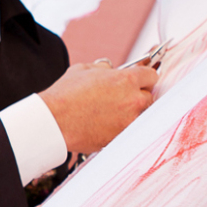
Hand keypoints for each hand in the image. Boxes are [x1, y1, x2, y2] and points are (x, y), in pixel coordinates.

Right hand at [39, 61, 157, 154]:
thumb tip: (109, 69)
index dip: (144, 77)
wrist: (54, 121)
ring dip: (132, 113)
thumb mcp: (84, 69)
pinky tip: (106, 124)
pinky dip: (121, 128)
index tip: (139, 80)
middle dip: (138, 95)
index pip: (151, 75)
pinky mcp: (120, 138)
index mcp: (127, 80)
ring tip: (114, 112)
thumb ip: (103, 68)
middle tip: (123, 97)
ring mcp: (128, 122)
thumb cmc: (66, 94)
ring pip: (141, 116)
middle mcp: (132, 101)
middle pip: (149, 97)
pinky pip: (128, 130)